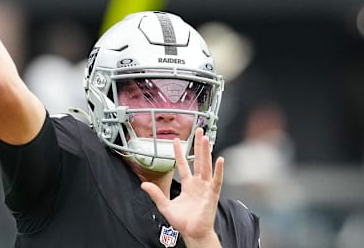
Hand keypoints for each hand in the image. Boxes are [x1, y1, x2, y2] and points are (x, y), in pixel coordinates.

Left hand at [141, 128, 223, 246]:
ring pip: (206, 166)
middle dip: (198, 145)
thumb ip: (156, 194)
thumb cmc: (183, 222)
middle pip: (198, 160)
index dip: (179, 152)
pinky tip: (220, 160)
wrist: (193, 233)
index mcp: (188, 185)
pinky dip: (219, 170)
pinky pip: (216, 180)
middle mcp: (198, 183)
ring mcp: (206, 187)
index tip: (177, 140)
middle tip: (198, 130)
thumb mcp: (165, 206)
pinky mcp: (212, 194)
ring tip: (206, 139)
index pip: (183, 164)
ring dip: (206, 152)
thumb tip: (144, 184)